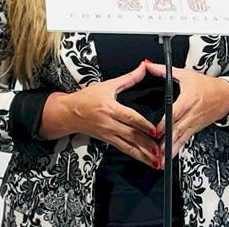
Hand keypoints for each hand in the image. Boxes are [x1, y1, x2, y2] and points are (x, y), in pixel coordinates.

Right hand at [41, 61, 161, 167]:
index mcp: (109, 108)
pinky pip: (123, 149)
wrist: (68, 113)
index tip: (155, 131)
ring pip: (128, 146)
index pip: (129, 117)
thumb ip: (128, 78)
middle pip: (131, 135)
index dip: (143, 124)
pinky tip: (145, 160)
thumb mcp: (107, 85)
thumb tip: (143, 67)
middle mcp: (109, 123)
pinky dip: (135, 155)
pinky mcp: (107, 141)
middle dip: (147, 145)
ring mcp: (108, 134)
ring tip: (156, 161)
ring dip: (143, 155)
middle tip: (161, 151)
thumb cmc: (86, 98)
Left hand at [145, 62, 228, 160]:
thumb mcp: (185, 75)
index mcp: (189, 99)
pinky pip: (184, 141)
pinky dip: (176, 150)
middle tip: (155, 151)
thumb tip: (148, 65)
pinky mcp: (195, 129)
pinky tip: (168, 159)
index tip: (157, 131)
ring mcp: (193, 123)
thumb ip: (164, 71)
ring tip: (160, 160)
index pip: (176, 112)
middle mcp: (191, 114)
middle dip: (166, 141)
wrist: (226, 96)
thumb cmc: (207, 86)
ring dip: (170, 149)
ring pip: (180, 138)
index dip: (166, 122)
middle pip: (177, 128)